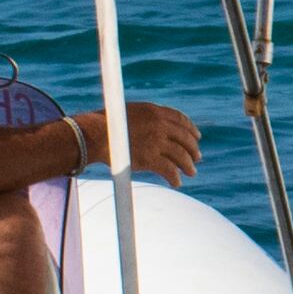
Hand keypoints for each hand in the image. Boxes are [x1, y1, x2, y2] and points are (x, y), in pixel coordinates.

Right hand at [76, 101, 202, 182]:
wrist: (95, 134)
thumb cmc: (105, 124)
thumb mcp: (128, 113)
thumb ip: (144, 119)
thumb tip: (150, 127)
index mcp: (154, 111)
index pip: (180, 119)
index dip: (190, 129)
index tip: (196, 136)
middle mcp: (159, 125)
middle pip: (184, 138)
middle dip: (192, 149)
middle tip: (197, 157)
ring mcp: (156, 142)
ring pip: (180, 155)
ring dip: (188, 165)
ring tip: (191, 172)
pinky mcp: (151, 158)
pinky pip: (169, 170)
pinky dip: (174, 177)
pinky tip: (176, 182)